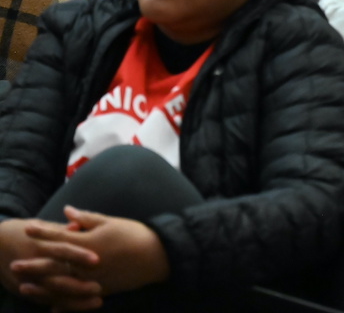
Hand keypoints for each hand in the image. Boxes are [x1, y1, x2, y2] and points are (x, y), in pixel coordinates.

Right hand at [0, 218, 102, 310]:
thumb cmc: (25, 232)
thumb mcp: (41, 226)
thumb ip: (60, 229)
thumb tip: (77, 226)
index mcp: (39, 245)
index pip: (61, 250)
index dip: (79, 255)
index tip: (97, 260)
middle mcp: (33, 265)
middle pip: (57, 277)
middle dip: (78, 285)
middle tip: (99, 288)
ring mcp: (28, 281)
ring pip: (53, 294)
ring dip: (75, 300)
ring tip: (97, 302)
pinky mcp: (26, 291)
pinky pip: (46, 301)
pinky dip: (63, 306)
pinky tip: (81, 308)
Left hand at [17, 206, 169, 296]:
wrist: (157, 256)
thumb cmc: (135, 234)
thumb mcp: (111, 222)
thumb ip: (87, 218)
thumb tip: (67, 211)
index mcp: (90, 242)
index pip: (60, 236)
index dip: (43, 232)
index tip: (27, 228)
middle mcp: (87, 263)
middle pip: (55, 264)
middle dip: (33, 264)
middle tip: (14, 265)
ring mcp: (93, 278)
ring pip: (62, 284)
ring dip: (41, 285)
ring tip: (24, 286)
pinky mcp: (101, 289)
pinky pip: (77, 298)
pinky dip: (62, 302)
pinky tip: (50, 307)